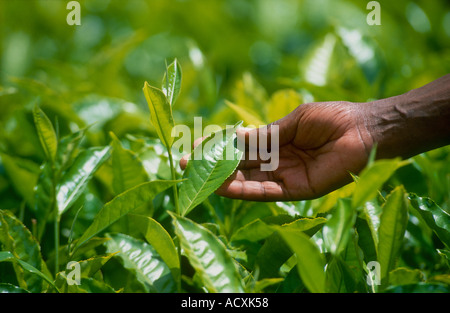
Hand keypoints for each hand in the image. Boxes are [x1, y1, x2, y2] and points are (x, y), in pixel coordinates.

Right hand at [181, 101, 373, 200]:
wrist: (363, 131)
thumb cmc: (332, 118)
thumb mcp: (293, 122)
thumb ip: (267, 135)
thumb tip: (236, 135)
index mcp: (275, 142)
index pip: (240, 148)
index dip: (218, 148)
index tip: (195, 147)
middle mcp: (277, 161)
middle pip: (239, 166)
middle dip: (213, 166)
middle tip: (186, 166)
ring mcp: (285, 177)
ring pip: (249, 182)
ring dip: (224, 181)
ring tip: (200, 179)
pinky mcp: (297, 190)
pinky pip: (267, 192)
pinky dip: (247, 191)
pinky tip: (226, 188)